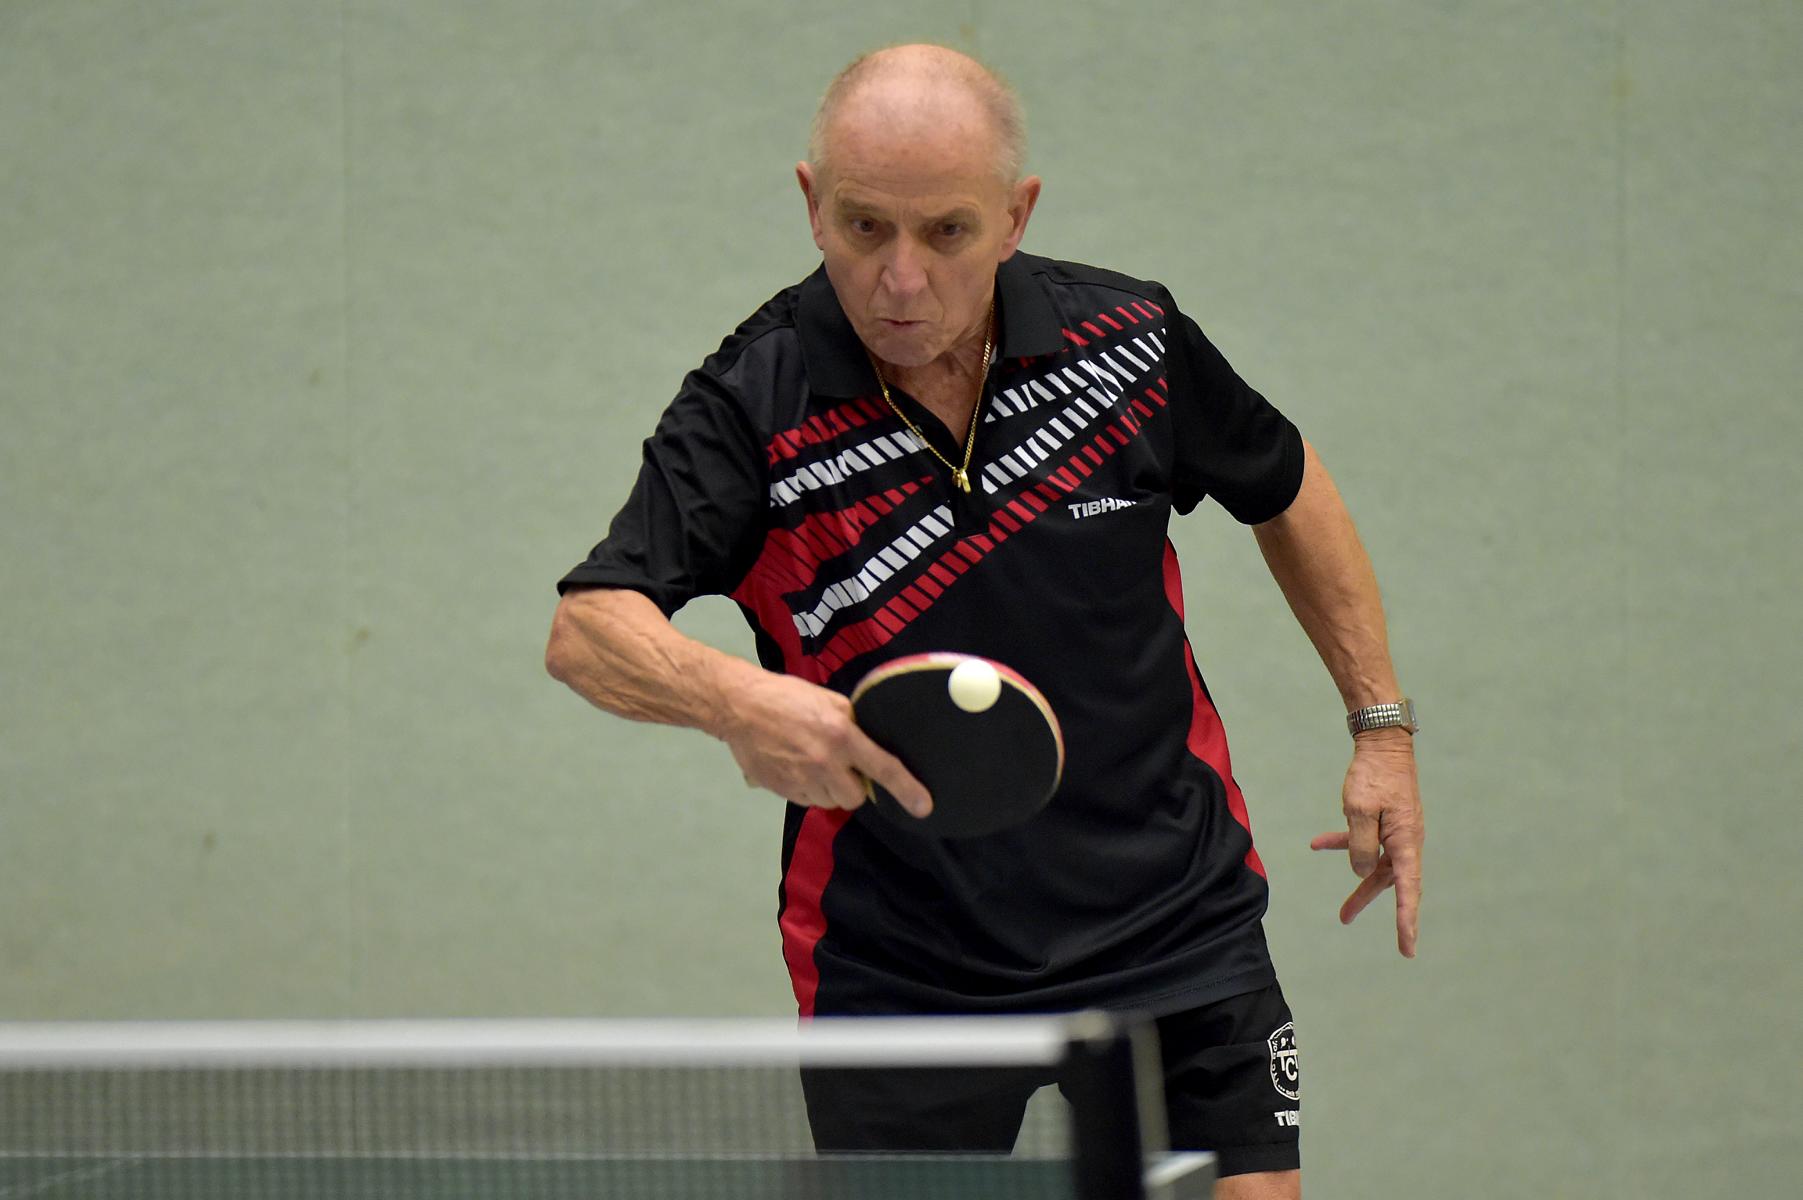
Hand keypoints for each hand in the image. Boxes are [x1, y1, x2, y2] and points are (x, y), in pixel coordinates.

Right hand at [713, 667, 932, 817]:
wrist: (740, 707)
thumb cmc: (787, 697)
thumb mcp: (830, 701)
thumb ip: (853, 725)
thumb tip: (873, 745)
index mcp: (841, 735)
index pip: (882, 768)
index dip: (906, 789)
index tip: (924, 806)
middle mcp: (825, 762)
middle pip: (855, 797)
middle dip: (853, 786)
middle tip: (842, 766)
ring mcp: (802, 780)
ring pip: (831, 801)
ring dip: (829, 788)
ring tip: (813, 761)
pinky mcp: (783, 790)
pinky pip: (808, 801)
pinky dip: (809, 789)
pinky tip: (797, 766)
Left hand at [1309, 729, 1421, 956]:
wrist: (1382, 741)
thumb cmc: (1373, 775)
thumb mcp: (1358, 811)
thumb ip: (1359, 845)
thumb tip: (1360, 872)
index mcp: (1406, 841)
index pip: (1407, 889)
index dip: (1406, 920)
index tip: (1407, 947)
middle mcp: (1407, 840)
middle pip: (1389, 880)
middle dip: (1368, 902)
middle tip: (1349, 922)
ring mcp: (1397, 830)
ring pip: (1377, 864)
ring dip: (1358, 882)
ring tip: (1343, 911)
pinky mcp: (1386, 820)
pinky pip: (1368, 840)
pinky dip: (1345, 843)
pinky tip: (1319, 845)